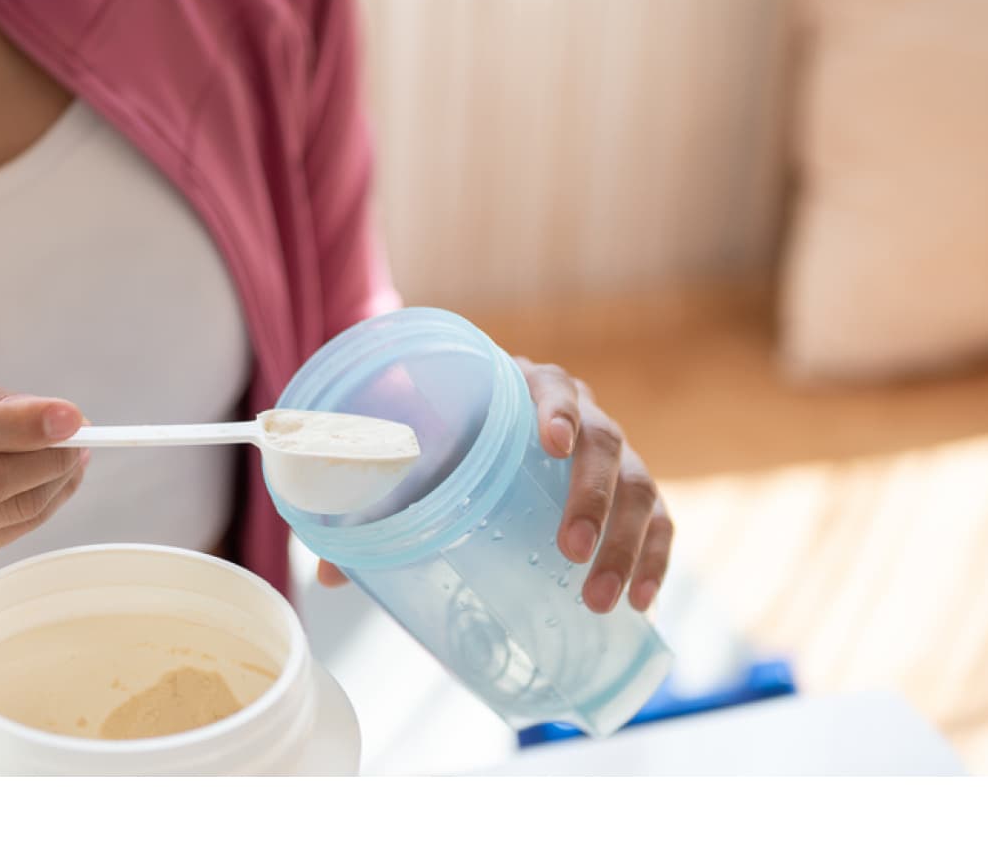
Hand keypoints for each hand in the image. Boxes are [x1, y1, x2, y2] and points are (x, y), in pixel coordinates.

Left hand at [316, 360, 671, 613]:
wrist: (476, 433)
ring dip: (626, 545)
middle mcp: (578, 412)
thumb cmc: (442, 444)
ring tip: (599, 601)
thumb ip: (372, 505)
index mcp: (522, 386)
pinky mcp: (630, 491)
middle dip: (592, 499)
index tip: (553, 444)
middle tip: (569, 552)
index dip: (556, 410)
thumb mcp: (411, 463)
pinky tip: (643, 602)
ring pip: (638, 486)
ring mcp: (611, 452)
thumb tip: (329, 573)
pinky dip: (655, 559)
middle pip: (605, 442)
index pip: (552, 385)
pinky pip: (658, 520)